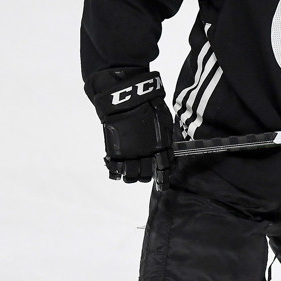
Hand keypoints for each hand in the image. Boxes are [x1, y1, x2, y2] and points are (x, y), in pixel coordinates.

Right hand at [91, 68, 173, 188]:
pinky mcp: (114, 152)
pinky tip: (116, 170)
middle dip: (146, 176)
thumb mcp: (164, 120)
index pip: (164, 167)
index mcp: (161, 146)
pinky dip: (115, 173)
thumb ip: (164, 137)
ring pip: (131, 176)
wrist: (127, 99)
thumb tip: (166, 149)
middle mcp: (146, 153)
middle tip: (145, 174)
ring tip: (130, 173)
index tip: (162, 181)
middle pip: (146, 174)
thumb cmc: (148, 105)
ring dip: (132, 177)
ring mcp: (129, 154)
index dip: (163, 176)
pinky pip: (114, 169)